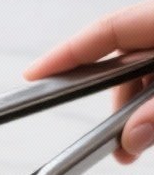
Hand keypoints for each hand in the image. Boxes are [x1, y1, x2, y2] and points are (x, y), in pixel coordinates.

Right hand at [24, 0, 153, 162]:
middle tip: (104, 138)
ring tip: (133, 144)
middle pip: (124, 57)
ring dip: (134, 109)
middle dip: (112, 101)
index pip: (105, 29)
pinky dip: (150, 105)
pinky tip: (149, 128)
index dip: (66, 54)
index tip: (33, 76)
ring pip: (143, 73)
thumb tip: (132, 137)